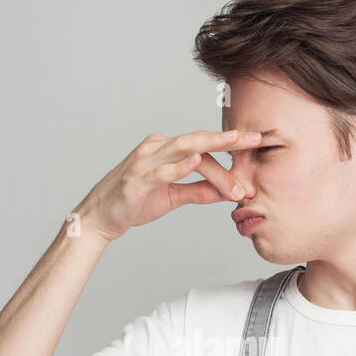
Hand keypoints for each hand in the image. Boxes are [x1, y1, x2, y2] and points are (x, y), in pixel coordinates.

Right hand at [75, 129, 262, 241]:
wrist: (100, 218)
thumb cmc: (133, 202)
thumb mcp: (173, 197)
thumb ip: (198, 191)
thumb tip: (227, 192)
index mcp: (165, 149)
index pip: (203, 149)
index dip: (230, 153)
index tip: (255, 148)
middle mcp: (156, 148)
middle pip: (198, 140)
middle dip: (228, 139)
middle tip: (255, 138)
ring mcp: (145, 162)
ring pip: (184, 150)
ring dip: (212, 149)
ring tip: (235, 143)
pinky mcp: (136, 179)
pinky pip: (162, 170)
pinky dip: (180, 165)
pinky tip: (197, 160)